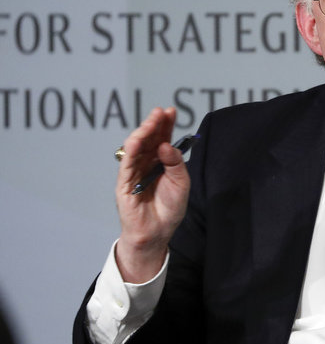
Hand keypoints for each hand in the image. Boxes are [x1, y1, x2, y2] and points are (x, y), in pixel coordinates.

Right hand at [115, 107, 190, 282]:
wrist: (158, 232)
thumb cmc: (170, 208)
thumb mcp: (181, 183)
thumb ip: (175, 163)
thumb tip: (166, 145)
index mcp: (161, 161)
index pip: (162, 138)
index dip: (165, 125)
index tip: (171, 111)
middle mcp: (146, 163)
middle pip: (149, 139)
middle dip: (154, 124)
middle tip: (161, 112)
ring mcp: (134, 171)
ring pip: (136, 147)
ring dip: (143, 132)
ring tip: (152, 121)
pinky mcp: (124, 183)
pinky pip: (126, 164)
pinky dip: (130, 150)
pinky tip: (136, 140)